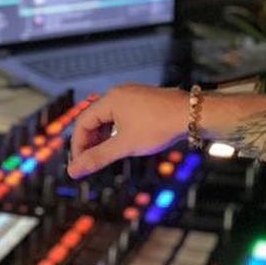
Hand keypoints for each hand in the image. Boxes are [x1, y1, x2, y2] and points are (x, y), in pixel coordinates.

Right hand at [67, 84, 186, 177]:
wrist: (192, 115)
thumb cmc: (160, 126)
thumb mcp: (125, 145)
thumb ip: (98, 158)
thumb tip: (73, 171)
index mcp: (111, 99)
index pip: (83, 122)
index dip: (78, 145)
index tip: (80, 165)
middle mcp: (120, 93)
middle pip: (94, 119)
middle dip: (90, 142)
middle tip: (91, 162)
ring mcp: (132, 96)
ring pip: (108, 118)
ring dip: (103, 137)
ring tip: (105, 155)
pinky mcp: (143, 101)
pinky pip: (121, 116)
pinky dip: (117, 131)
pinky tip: (122, 143)